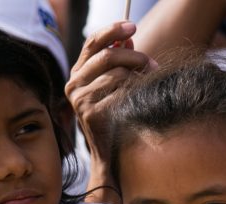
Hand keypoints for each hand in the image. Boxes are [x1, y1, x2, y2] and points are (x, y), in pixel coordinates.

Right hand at [66, 22, 156, 158]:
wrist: (108, 154)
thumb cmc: (115, 118)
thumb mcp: (114, 88)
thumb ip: (118, 64)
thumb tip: (129, 40)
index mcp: (77, 74)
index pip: (92, 43)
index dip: (112, 31)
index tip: (132, 26)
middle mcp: (73, 84)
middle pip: (107, 56)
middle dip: (134, 57)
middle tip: (152, 63)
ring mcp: (79, 99)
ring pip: (117, 75)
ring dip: (139, 77)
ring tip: (150, 84)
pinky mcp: (90, 113)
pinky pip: (121, 93)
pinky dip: (136, 92)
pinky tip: (142, 98)